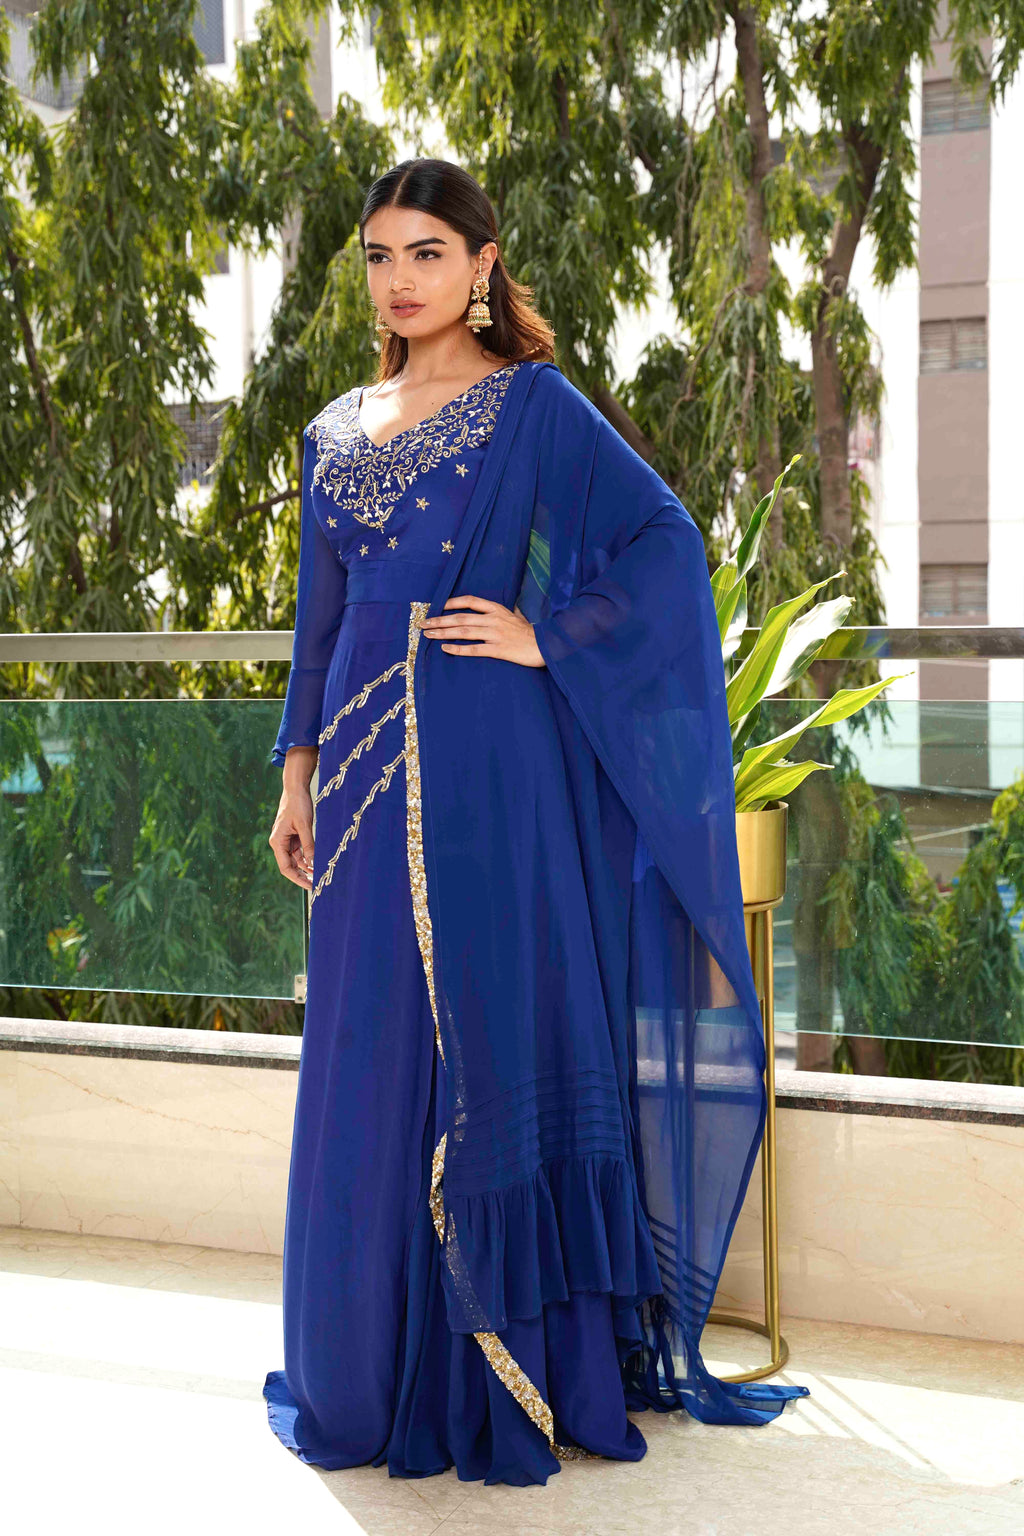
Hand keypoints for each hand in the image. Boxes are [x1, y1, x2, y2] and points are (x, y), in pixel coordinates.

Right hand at [269, 776, 315, 890]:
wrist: (296, 788)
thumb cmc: (298, 804)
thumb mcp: (305, 826)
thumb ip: (309, 845)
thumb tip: (314, 863)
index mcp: (277, 841)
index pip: (286, 867)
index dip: (298, 879)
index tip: (309, 886)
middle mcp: (280, 843)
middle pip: (290, 866)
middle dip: (303, 875)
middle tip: (316, 885)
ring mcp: (286, 840)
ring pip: (296, 860)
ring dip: (307, 868)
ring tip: (320, 876)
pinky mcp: (293, 836)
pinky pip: (300, 851)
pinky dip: (308, 858)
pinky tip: (318, 864)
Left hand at [419, 596, 545, 667]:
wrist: (545, 645)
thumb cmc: (529, 632)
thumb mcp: (515, 615)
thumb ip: (501, 612)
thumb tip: (492, 609)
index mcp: (496, 609)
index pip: (470, 601)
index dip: (452, 603)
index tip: (438, 606)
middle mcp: (493, 620)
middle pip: (461, 618)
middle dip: (439, 620)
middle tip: (423, 623)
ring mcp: (495, 635)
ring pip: (464, 632)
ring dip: (443, 633)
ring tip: (429, 634)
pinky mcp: (498, 650)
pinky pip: (473, 649)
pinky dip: (458, 649)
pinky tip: (445, 648)